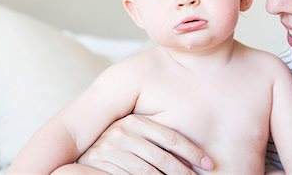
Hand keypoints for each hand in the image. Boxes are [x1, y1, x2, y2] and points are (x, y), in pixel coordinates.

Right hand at [77, 114, 213, 173]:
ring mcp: (111, 149)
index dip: (193, 152)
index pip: (172, 138)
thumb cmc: (115, 144)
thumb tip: (189, 153)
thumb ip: (153, 139)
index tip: (209, 164)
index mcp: (136, 121)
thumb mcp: (133, 135)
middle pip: (164, 158)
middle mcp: (123, 132)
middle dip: (183, 172)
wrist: (82, 151)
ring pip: (150, 173)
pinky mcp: (102, 164)